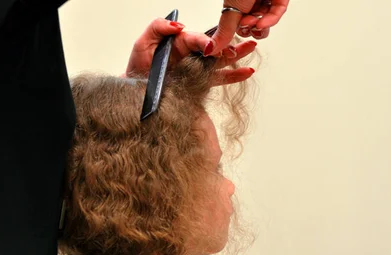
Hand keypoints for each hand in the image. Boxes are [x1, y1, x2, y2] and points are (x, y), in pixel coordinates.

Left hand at [124, 18, 256, 84]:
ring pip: (221, 60)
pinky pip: (220, 78)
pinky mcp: (202, 82)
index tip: (212, 48)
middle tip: (240, 46)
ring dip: (237, 55)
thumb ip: (158, 28)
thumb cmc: (140, 67)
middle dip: (228, 46)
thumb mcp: (143, 43)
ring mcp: (198, 68)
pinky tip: (246, 72)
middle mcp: (192, 54)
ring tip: (251, 48)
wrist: (139, 93)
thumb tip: (178, 25)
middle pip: (214, 47)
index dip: (206, 42)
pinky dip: (234, 76)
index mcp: (180, 42)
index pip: (197, 39)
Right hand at [208, 0, 288, 54]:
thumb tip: (211, 49)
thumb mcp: (230, 9)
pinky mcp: (279, 0)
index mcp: (236, 3)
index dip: (237, 32)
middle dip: (248, 29)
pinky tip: (261, 23)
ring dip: (258, 27)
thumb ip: (224, 31)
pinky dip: (269, 22)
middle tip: (245, 24)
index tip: (234, 38)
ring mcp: (264, 1)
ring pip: (264, 24)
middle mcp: (250, 2)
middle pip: (251, 27)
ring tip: (253, 22)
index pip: (237, 26)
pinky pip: (275, 15)